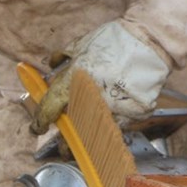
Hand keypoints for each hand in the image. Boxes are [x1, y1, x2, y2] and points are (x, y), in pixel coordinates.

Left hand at [31, 21, 170, 133]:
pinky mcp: (134, 113)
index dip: (41, 120)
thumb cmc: (112, 41)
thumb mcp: (79, 45)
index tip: (38, 127)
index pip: (50, 108)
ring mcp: (114, 108)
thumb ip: (61, 57)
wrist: (149, 42)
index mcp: (73, 82)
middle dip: (66, 139)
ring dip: (88, 136)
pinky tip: (107, 127)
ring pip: (95, 131)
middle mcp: (91, 99)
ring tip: (86, 140)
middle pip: (72, 127)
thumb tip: (51, 65)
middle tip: (62, 145)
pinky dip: (110, 127)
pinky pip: (118, 125)